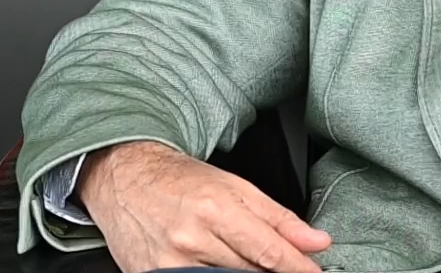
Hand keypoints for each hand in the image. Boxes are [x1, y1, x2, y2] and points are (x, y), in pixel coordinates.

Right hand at [74, 140, 331, 272]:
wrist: (124, 177)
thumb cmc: (180, 179)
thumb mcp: (236, 187)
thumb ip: (279, 219)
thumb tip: (317, 242)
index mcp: (216, 209)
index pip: (269, 252)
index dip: (298, 269)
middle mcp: (190, 239)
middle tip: (274, 265)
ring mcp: (167, 265)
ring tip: (237, 260)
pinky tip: (214, 266)